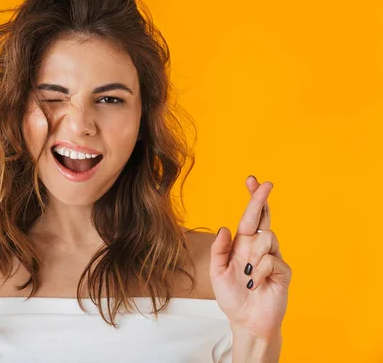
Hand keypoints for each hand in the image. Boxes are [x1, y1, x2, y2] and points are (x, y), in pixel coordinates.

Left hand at [210, 176, 291, 339]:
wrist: (246, 322)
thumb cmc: (232, 296)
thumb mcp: (217, 272)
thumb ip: (219, 250)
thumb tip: (225, 228)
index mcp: (244, 245)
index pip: (250, 217)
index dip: (253, 199)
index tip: (252, 180)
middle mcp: (260, 248)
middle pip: (264, 218)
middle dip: (262, 199)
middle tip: (265, 184)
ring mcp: (274, 258)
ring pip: (266, 238)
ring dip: (252, 255)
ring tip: (247, 274)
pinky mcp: (283, 272)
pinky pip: (270, 261)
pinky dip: (257, 273)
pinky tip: (255, 284)